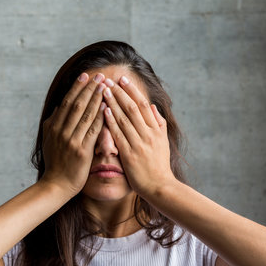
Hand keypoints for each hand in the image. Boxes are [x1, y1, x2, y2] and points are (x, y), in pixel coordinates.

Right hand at [41, 72, 106, 195]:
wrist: (56, 185)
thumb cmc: (56, 163)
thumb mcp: (49, 140)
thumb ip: (53, 123)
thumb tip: (58, 107)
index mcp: (53, 127)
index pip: (66, 102)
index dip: (77, 87)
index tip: (86, 75)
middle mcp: (60, 131)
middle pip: (76, 104)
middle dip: (88, 88)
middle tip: (99, 75)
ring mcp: (71, 140)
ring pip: (85, 114)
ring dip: (96, 98)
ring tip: (105, 85)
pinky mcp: (81, 151)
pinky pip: (93, 129)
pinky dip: (100, 116)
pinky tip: (107, 106)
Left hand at [101, 76, 176, 197]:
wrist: (159, 186)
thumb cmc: (159, 166)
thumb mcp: (163, 142)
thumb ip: (158, 123)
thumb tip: (152, 106)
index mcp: (155, 129)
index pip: (142, 104)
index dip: (132, 90)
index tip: (122, 79)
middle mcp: (148, 134)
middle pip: (132, 108)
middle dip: (118, 92)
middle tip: (108, 80)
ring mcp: (139, 144)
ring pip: (124, 118)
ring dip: (112, 102)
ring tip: (102, 90)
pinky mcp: (130, 154)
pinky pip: (118, 134)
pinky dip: (111, 121)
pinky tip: (103, 111)